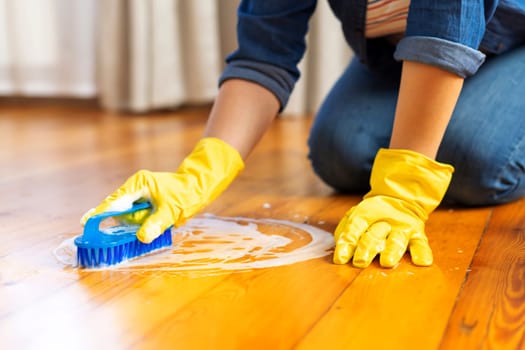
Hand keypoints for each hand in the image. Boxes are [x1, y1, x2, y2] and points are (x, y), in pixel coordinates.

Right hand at [80, 137, 243, 242]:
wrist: (197, 188)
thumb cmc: (185, 195)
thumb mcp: (171, 211)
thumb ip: (155, 224)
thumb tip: (142, 237)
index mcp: (139, 184)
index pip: (115, 200)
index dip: (100, 212)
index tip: (86, 222)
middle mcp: (135, 188)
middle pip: (120, 211)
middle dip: (133, 221)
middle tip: (152, 220)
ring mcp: (138, 196)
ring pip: (128, 216)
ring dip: (140, 223)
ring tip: (160, 217)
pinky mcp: (142, 203)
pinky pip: (135, 217)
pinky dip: (142, 223)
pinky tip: (155, 221)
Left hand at [333, 148, 453, 267]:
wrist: (400, 198)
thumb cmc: (372, 215)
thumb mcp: (355, 216)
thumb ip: (346, 231)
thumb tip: (340, 251)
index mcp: (365, 215)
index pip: (354, 228)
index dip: (347, 242)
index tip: (340, 259)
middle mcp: (384, 221)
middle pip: (374, 235)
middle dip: (366, 248)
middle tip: (360, 262)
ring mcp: (401, 228)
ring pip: (397, 240)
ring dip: (392, 251)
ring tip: (387, 262)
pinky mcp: (417, 234)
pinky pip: (421, 244)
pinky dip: (422, 253)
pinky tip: (421, 262)